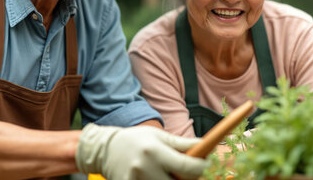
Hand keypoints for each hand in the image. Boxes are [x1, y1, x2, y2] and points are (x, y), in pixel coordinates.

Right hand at [76, 123, 207, 179]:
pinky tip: (155, 176)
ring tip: (167, 173)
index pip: (187, 166)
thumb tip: (206, 145)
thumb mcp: (159, 136)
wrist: (105, 149)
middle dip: (187, 179)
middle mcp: (145, 168)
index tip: (205, 164)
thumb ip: (182, 144)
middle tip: (185, 173)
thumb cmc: (136, 140)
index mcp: (155, 151)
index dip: (201, 167)